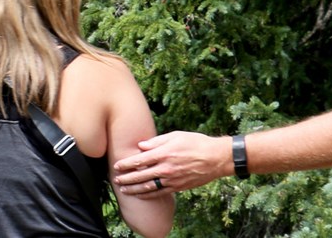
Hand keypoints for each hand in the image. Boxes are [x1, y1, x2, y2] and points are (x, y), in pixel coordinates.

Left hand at [112, 131, 230, 197]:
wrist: (216, 158)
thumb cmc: (196, 143)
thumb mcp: (176, 136)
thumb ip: (156, 141)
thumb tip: (140, 145)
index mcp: (164, 153)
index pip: (139, 160)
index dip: (126, 164)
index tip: (117, 166)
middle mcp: (166, 168)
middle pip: (140, 175)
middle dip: (126, 178)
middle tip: (116, 179)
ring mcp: (171, 179)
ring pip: (148, 187)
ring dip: (134, 189)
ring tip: (124, 189)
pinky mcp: (178, 187)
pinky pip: (159, 193)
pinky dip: (148, 195)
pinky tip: (140, 195)